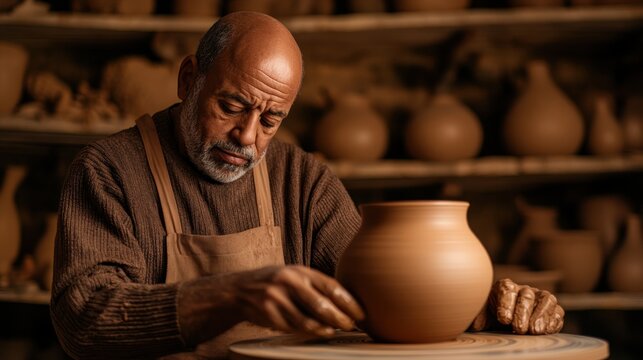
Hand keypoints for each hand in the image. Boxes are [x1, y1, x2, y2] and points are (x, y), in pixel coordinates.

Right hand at [232, 265, 364, 336]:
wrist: (240, 289)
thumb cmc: (274, 282)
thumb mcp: (294, 274)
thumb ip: (315, 284)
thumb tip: (345, 301)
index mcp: (300, 271)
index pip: (330, 286)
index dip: (348, 302)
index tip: (360, 313)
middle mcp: (289, 282)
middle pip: (321, 305)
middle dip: (340, 318)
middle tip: (350, 325)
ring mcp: (277, 299)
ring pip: (307, 320)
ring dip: (324, 328)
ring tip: (334, 330)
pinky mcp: (268, 314)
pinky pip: (293, 328)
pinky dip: (307, 331)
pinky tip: (316, 331)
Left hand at [469, 278, 563, 334]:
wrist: (506, 323)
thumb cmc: (492, 317)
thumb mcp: (481, 316)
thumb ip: (477, 316)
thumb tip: (474, 323)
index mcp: (504, 287)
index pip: (506, 289)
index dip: (505, 303)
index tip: (503, 319)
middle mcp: (524, 289)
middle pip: (526, 295)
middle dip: (522, 312)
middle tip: (518, 328)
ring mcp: (540, 298)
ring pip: (546, 300)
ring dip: (540, 316)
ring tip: (534, 331)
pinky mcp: (554, 310)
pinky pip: (558, 312)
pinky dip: (553, 321)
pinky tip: (545, 331)